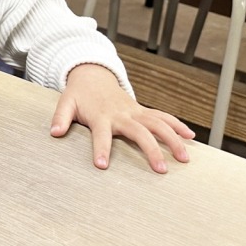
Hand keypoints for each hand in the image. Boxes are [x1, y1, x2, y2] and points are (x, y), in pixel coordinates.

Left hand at [51, 63, 194, 173]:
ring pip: (157, 124)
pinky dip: (177, 125)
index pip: (100, 135)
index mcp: (100, 116)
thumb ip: (60, 118)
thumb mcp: (65, 103)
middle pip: (139, 132)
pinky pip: (162, 116)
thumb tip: (54, 132)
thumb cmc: (79, 94)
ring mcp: (134, 111)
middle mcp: (121, 114)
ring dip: (172, 139)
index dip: (101, 149)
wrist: (93, 76)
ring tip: (184, 158)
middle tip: (161, 170)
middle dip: (151, 150)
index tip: (103, 165)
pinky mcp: (142, 110)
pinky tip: (191, 137)